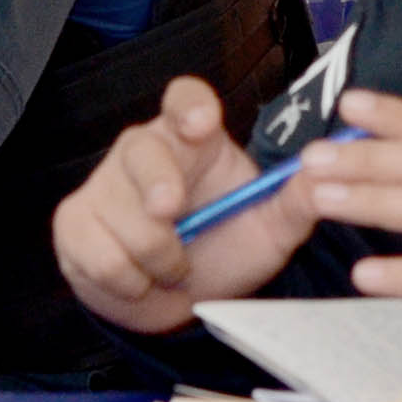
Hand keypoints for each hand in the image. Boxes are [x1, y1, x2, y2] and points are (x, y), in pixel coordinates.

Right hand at [53, 75, 313, 335]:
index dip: (189, 105)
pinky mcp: (74, 223)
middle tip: (173, 216)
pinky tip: (140, 279)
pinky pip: (99, 254)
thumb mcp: (270, 229)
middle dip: (159, 187)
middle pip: (142, 151)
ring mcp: (103, 185)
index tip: (201, 123)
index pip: (183, 98)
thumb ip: (298, 200)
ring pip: (126, 219)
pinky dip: (129, 281)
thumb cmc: (225, 248)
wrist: (180, 302)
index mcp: (191, 139)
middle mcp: (143, 150)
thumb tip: (327, 172)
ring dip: (159, 260)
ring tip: (174, 266)